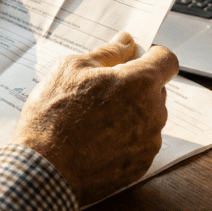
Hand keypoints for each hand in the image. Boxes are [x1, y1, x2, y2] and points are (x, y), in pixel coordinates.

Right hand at [11, 32, 177, 205]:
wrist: (43, 168)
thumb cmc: (54, 115)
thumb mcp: (73, 69)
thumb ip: (107, 53)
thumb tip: (126, 42)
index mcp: (140, 83)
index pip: (167, 61)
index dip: (154, 56)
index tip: (138, 58)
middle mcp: (153, 112)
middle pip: (156, 90)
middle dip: (137, 86)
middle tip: (103, 90)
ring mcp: (148, 142)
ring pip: (149, 118)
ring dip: (131, 113)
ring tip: (95, 119)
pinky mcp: (140, 166)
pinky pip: (140, 143)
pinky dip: (125, 139)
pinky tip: (97, 141)